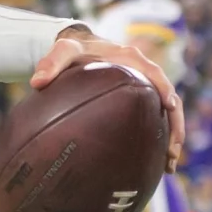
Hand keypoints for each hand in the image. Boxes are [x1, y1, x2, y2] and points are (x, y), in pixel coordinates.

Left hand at [30, 25, 185, 173]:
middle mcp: (144, 74)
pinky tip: (155, 163)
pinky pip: (155, 120)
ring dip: (171, 138)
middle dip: (175, 126)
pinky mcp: (140, 101)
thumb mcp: (62, 51)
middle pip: (170, 100)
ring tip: (170, 165)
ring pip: (168, 115)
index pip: (155, 75)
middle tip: (172, 153)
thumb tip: (36, 82)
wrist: (78, 47)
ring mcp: (145, 88)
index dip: (164, 91)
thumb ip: (50, 64)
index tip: (169, 107)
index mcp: (132, 60)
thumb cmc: (73, 49)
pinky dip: (158, 139)